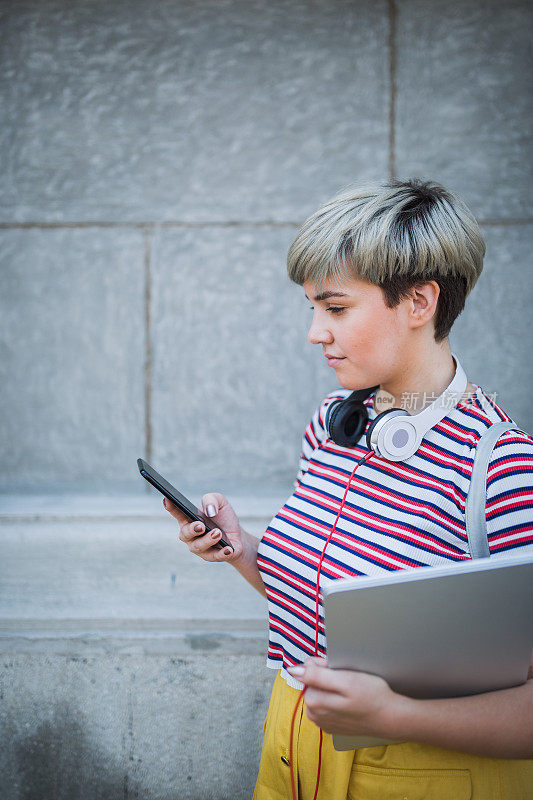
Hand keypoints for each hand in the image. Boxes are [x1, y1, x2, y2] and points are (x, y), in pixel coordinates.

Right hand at [163, 492, 244, 563]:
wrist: (237, 535)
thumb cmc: (223, 518)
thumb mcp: (220, 502)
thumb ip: (211, 500)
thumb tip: (210, 511)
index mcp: (189, 519)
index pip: (177, 512)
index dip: (171, 507)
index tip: (167, 499)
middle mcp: (190, 535)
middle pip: (185, 534)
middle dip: (192, 530)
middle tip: (201, 525)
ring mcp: (200, 547)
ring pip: (198, 547)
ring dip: (208, 540)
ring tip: (218, 533)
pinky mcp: (211, 556)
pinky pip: (214, 556)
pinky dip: (221, 553)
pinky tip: (227, 549)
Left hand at [287, 657, 406, 737]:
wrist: (390, 717)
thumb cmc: (371, 696)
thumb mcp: (345, 679)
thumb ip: (316, 675)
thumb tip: (293, 670)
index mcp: (314, 702)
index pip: (307, 673)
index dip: (322, 666)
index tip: (338, 668)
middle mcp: (315, 715)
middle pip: (312, 684)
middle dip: (326, 677)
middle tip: (347, 678)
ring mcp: (323, 722)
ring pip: (320, 693)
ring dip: (331, 688)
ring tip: (350, 690)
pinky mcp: (332, 725)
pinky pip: (327, 705)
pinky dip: (336, 699)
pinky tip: (350, 700)